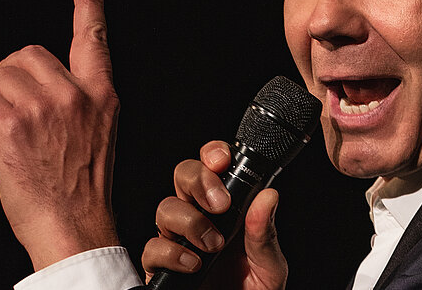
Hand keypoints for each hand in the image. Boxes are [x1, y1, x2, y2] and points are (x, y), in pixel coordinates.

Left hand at [0, 0, 119, 269]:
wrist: (73, 223)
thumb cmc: (82, 185)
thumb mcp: (99, 133)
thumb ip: (78, 99)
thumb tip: (40, 81)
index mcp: (100, 95)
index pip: (93, 39)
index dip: (89, 2)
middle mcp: (74, 95)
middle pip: (25, 55)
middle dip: (13, 80)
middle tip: (23, 116)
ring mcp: (43, 107)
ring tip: (15, 135)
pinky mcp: (12, 123)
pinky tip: (0, 143)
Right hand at [143, 141, 287, 289]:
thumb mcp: (269, 264)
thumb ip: (264, 232)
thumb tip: (269, 195)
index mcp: (229, 208)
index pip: (214, 166)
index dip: (213, 154)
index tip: (223, 161)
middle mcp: (201, 217)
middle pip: (184, 175)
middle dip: (199, 180)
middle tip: (220, 204)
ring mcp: (179, 240)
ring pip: (166, 208)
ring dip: (191, 221)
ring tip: (213, 245)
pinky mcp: (162, 267)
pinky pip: (152, 247)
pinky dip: (172, 253)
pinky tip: (194, 264)